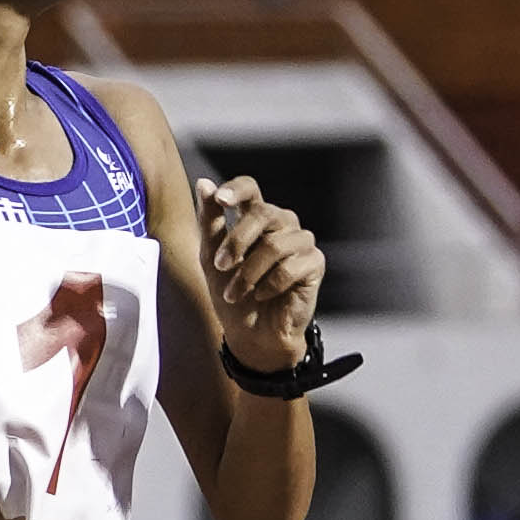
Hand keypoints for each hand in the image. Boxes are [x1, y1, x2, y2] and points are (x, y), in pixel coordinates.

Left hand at [202, 174, 327, 372]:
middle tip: (221, 266)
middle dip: (237, 242)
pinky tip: (263, 295)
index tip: (220, 200)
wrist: (252, 334)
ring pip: (276, 244)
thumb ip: (210, 222)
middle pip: (263, 213)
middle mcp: (281, 224)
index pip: (250, 189)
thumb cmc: (232, 295)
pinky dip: (271, 284)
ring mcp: (300, 241)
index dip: (236, 189)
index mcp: (255, 218)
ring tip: (237, 293)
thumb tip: (204, 184)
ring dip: (249, 273)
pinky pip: (292, 266)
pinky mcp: (315, 263)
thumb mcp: (211, 258)